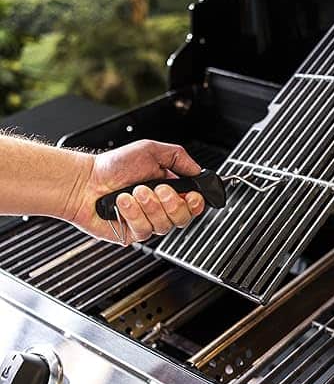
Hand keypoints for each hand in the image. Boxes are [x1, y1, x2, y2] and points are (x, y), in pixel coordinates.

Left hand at [67, 140, 204, 243]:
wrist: (85, 181)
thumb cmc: (113, 166)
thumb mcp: (151, 150)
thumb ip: (179, 157)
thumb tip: (199, 170)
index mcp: (170, 189)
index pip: (194, 203)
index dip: (195, 202)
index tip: (190, 195)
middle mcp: (161, 208)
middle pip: (184, 218)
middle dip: (171, 203)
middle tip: (158, 188)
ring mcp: (148, 222)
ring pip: (164, 225)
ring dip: (149, 205)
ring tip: (134, 191)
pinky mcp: (135, 234)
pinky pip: (145, 229)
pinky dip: (133, 213)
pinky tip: (123, 201)